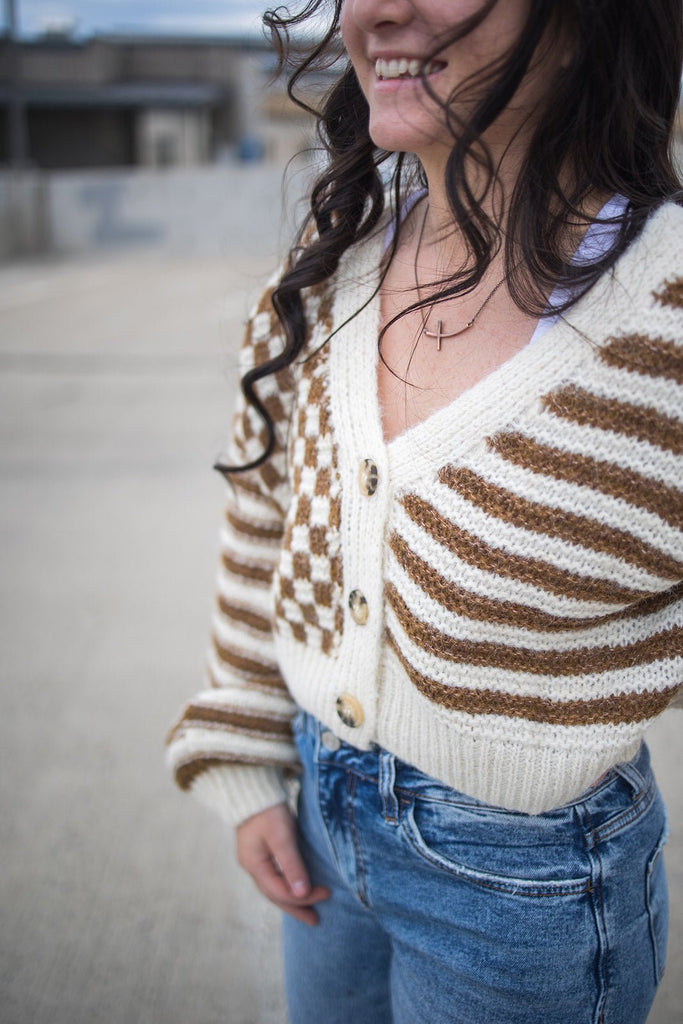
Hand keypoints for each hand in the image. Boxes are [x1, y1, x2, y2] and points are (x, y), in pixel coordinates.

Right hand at [236, 802, 329, 925]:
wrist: (252, 788)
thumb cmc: (268, 811)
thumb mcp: (282, 837)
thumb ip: (291, 865)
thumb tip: (302, 894)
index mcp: (254, 865)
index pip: (280, 891)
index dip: (303, 897)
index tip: (326, 893)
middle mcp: (252, 866)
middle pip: (275, 895)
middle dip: (296, 908)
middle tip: (316, 921)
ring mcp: (255, 859)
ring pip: (274, 887)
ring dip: (292, 899)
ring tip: (309, 911)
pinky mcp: (260, 851)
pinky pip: (275, 877)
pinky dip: (287, 885)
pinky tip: (297, 887)